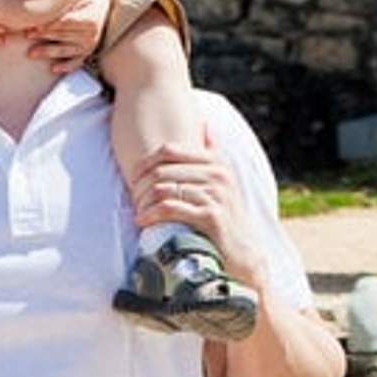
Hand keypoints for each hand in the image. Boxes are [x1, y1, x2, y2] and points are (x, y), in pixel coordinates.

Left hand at [26, 0, 109, 76]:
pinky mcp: (85, 54)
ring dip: (49, 51)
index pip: (67, 22)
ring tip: (32, 53)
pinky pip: (76, 62)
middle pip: (63, 35)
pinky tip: (54, 69)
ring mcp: (88, 45)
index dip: (51, 24)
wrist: (101, 5)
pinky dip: (66, 66)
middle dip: (44, 35)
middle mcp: (90, 34)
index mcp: (89, 19)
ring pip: (66, 50)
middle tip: (28, 35)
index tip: (35, 25)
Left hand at [128, 130, 266, 290]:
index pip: (169, 150)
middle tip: (134, 200)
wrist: (244, 252)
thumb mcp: (225, 181)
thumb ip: (214, 153)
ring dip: (143, 202)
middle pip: (162, 170)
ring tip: (138, 211)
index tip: (133, 179)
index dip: (145, 163)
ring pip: (163, 189)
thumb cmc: (226, 215)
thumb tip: (206, 124)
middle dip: (140, 186)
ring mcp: (215, 195)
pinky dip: (151, 214)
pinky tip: (144, 221)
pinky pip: (170, 208)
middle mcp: (218, 175)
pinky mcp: (210, 216)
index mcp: (217, 162)